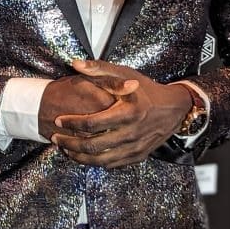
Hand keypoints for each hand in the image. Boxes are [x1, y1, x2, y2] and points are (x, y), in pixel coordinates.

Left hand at [51, 59, 191, 167]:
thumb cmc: (146, 89)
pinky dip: (95, 163)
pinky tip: (84, 156)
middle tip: (56, 138)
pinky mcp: (138, 156)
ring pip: (101, 160)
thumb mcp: (125, 73)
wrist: (174, 109)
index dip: (71, 123)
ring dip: (79, 157)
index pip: (92, 123)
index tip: (58, 120)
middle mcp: (132, 133)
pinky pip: (112, 165)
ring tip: (65, 149)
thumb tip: (75, 64)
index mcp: (128, 112)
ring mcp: (135, 148)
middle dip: (70, 143)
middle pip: (93, 146)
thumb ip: (99, 69)